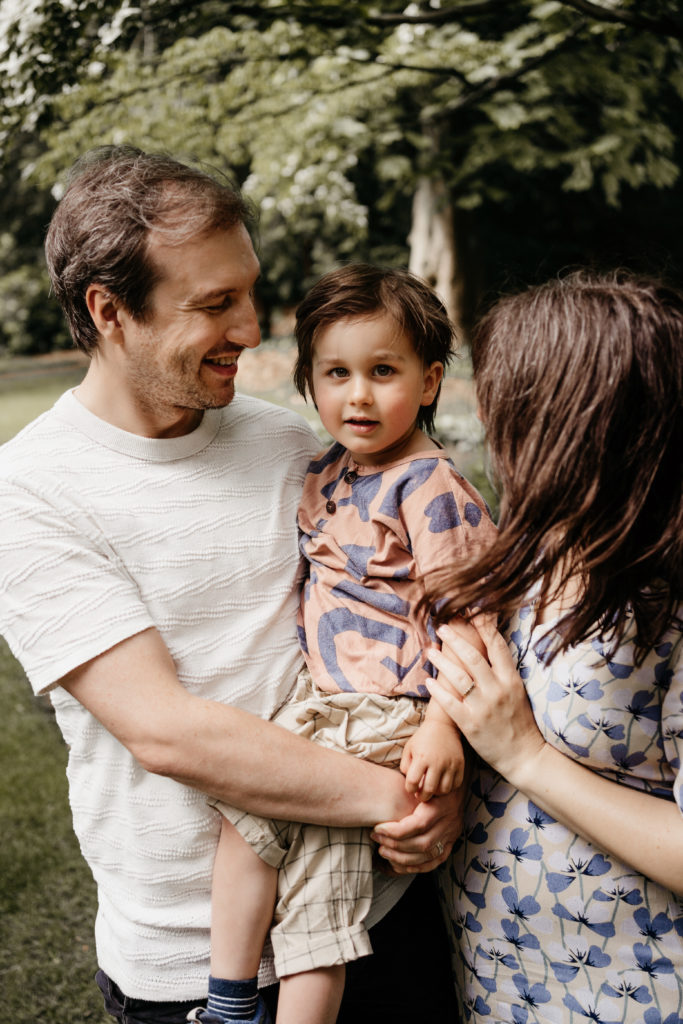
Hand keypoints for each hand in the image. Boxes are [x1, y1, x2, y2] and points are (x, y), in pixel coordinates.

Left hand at [371, 784, 465, 873]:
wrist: (454, 784)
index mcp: (441, 805)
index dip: (396, 830)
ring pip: (426, 856)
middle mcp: (449, 822)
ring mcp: (451, 836)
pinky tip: (397, 864)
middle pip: (422, 843)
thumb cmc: (430, 779)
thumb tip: (381, 793)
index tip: (377, 828)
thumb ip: (408, 788)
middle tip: (376, 840)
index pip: (418, 824)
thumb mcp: (422, 778)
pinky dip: (414, 867)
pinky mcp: (450, 844)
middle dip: (395, 845)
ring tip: (382, 851)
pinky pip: (433, 863)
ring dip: (402, 858)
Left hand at [400, 720, 464, 799]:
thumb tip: (410, 782)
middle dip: (423, 797)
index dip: (410, 789)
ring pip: (444, 790)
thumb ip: (405, 766)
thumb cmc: (423, 738)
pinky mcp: (460, 764)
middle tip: (420, 795)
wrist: (443, 725)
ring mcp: (450, 764)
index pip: (413, 782)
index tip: (411, 788)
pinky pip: (456, 785)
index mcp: (421, 757)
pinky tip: (442, 783)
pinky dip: (449, 788)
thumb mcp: (409, 748)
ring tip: (432, 788)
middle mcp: (437, 762)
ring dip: (436, 793)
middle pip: (429, 790)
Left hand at [426, 617, 545, 785]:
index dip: (484, 626)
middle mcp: (498, 690)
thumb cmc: (520, 723)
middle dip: (455, 640)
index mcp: (511, 680)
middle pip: (473, 657)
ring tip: (430, 651)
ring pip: (459, 677)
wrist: (525, 756)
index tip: (472, 611)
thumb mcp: (518, 692)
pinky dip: (439, 691)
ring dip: (442, 661)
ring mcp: (484, 707)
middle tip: (442, 627)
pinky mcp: (471, 724)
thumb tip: (490, 647)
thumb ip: (503, 672)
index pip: (497, 646)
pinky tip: (429, 682)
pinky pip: (451, 703)